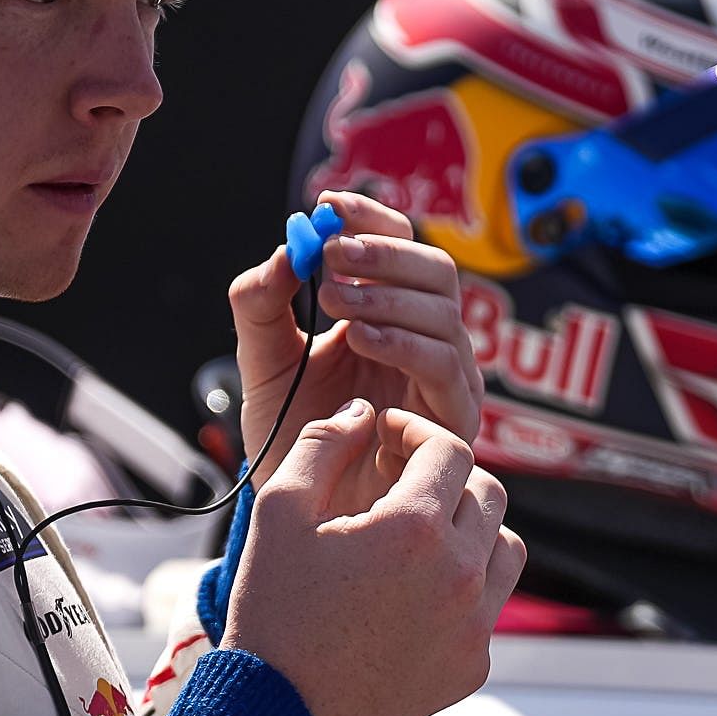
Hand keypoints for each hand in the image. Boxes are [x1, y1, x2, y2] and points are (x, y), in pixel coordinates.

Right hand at [223, 401, 525, 715]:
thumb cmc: (272, 610)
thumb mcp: (279, 510)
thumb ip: (325, 442)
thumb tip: (365, 413)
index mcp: (415, 528)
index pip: (449, 449)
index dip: (415, 433)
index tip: (385, 439)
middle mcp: (460, 574)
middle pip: (486, 491)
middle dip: (445, 476)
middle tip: (401, 484)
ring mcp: (474, 625)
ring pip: (505, 545)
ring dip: (470, 528)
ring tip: (420, 535)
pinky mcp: (474, 665)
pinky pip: (489, 605)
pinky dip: (464, 587)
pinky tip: (414, 592)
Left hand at [227, 191, 482, 483]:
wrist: (304, 511)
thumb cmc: (295, 438)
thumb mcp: (262, 360)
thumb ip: (262, 303)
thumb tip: (288, 247)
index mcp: (388, 314)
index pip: (399, 246)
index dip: (369, 219)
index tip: (328, 204)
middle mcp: (426, 340)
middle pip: (436, 270)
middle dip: (383, 254)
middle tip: (333, 257)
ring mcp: (446, 379)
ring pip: (444, 311)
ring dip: (387, 295)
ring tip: (335, 300)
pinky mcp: (454, 419)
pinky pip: (444, 364)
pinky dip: (402, 341)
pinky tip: (360, 337)